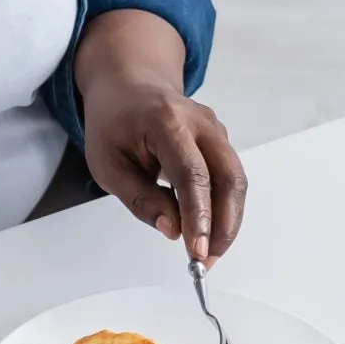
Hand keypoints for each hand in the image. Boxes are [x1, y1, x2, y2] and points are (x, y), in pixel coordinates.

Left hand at [81, 70, 246, 261]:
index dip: (198, 216)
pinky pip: (230, 178)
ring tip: (208, 251)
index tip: (197, 251)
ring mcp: (216, 130)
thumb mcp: (108, 164)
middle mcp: (201, 122)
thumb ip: (140, 199)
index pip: (192, 175)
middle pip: (229, 178)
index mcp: (167, 122)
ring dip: (228, 221)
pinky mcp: (221, 141)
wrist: (130, 83)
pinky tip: (209, 229)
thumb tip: (173, 231)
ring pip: (236, 181)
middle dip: (224, 225)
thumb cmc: (114, 122)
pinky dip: (224, 208)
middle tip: (207, 260)